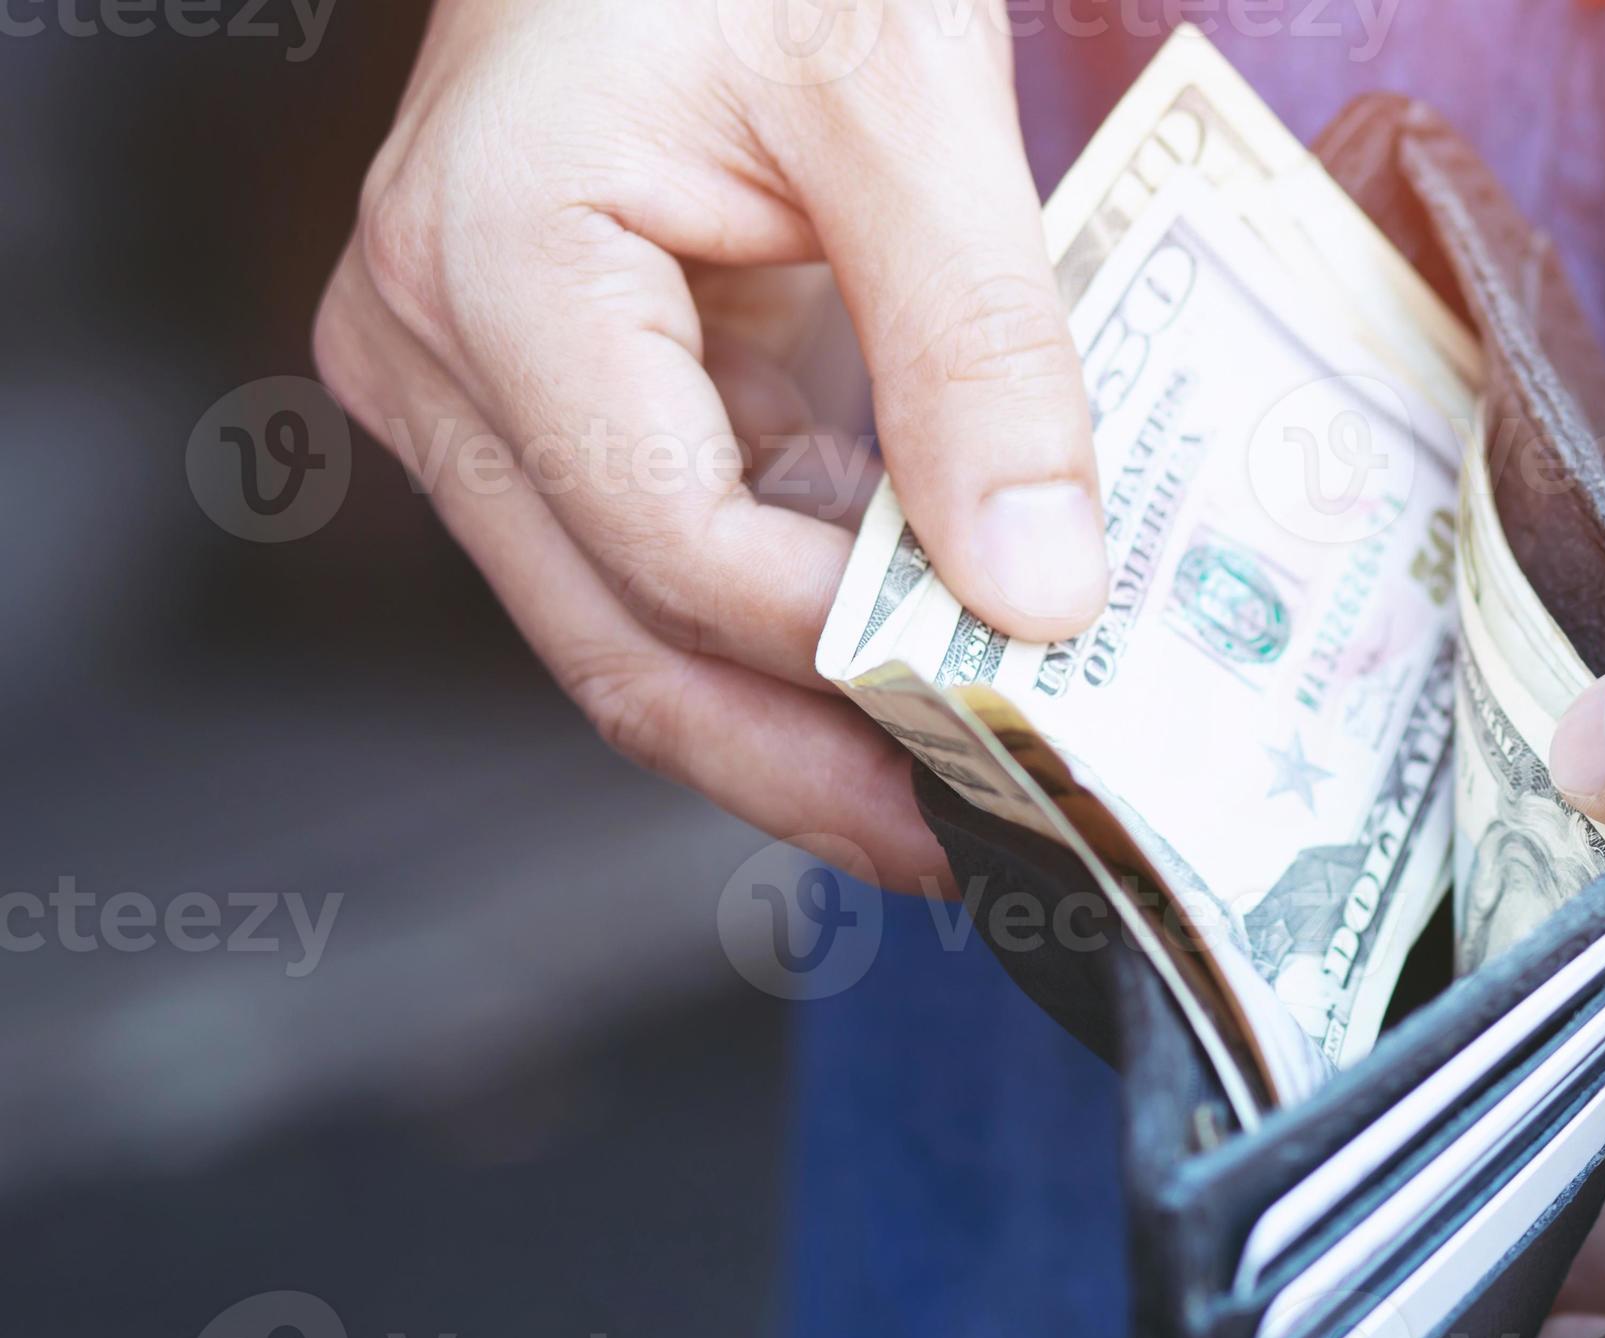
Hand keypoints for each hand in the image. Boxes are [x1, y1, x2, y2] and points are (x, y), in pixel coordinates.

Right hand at [314, 0, 1105, 882]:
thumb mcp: (901, 94)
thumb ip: (976, 346)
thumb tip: (1035, 590)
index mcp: (490, 273)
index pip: (676, 551)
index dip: (850, 654)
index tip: (1020, 706)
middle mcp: (438, 352)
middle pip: (624, 644)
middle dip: (814, 765)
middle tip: (991, 843)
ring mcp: (478, 387)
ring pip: (640, 631)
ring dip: (809, 723)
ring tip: (976, 787)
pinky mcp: (552, 398)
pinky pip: (673, 560)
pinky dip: (799, 628)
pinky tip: (920, 671)